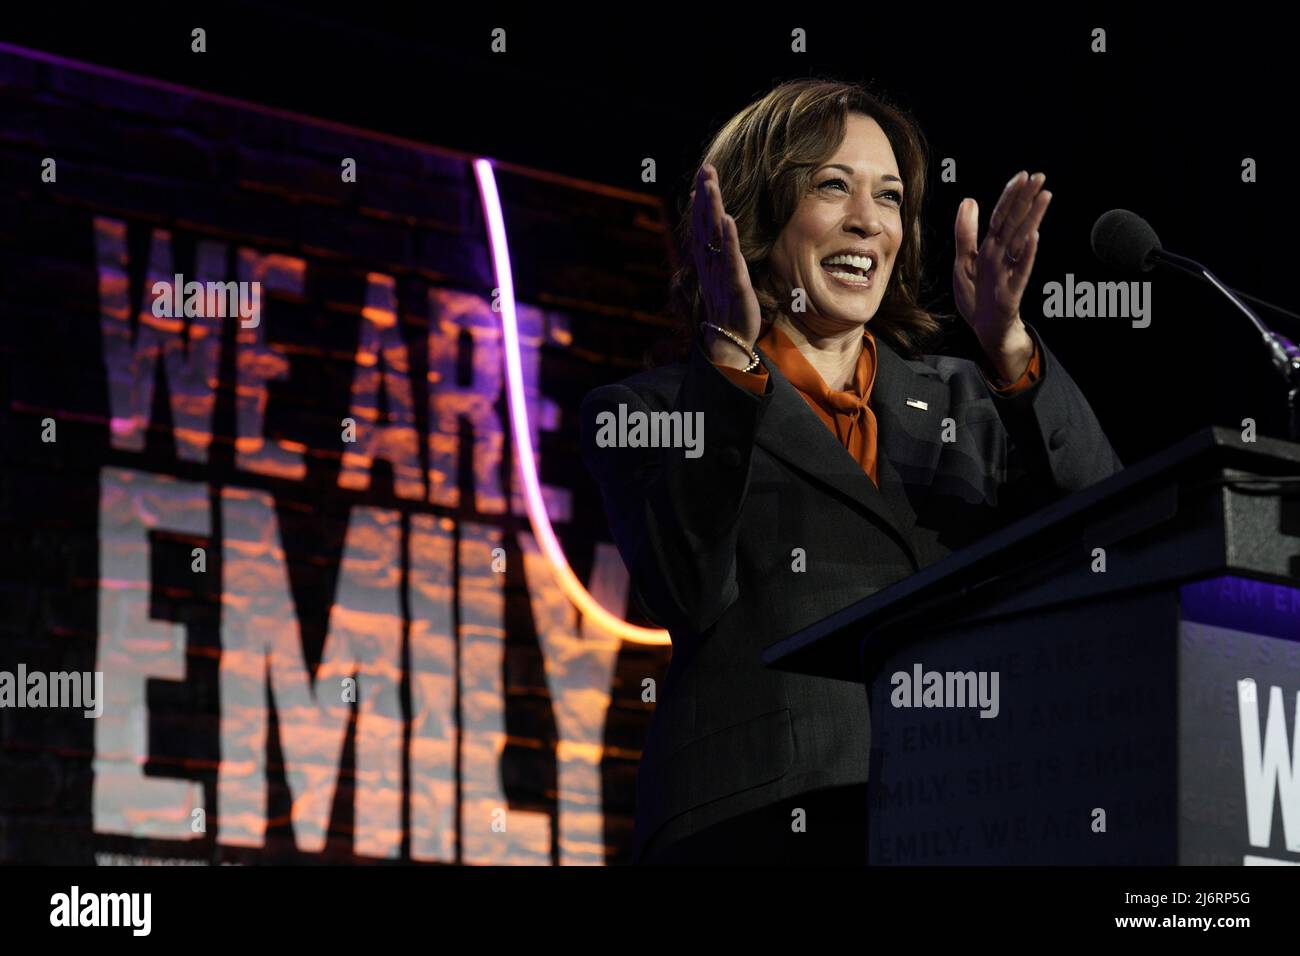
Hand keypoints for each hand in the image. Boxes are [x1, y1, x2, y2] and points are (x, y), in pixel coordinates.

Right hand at [690, 164, 762, 367]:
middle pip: (705, 223)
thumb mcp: (723, 276)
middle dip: (705, 194)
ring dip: (711, 209)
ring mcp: (720, 273)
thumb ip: (720, 253)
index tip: (703, 174)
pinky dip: (727, 239)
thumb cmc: (728, 309)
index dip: (702, 199)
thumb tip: (719, 229)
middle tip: (705, 167)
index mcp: (708, 261)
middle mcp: (710, 263)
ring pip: (713, 236)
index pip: (702, 224)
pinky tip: (727, 220)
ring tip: (710, 186)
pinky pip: (729, 259)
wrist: (728, 341)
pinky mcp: (733, 285)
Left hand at [953, 171, 1051, 352]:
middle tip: (1040, 177)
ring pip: (1021, 240)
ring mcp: (1008, 272)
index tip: (1022, 175)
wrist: (985, 328)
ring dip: (1032, 218)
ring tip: (1044, 197)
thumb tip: (969, 200)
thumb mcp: (963, 261)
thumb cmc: (977, 295)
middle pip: (1014, 223)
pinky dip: (1027, 254)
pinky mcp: (1011, 292)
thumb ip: (965, 232)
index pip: (1002, 216)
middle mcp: (1001, 256)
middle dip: (1026, 199)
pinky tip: (1034, 237)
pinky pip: (1020, 270)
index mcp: (990, 247)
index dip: (1010, 196)